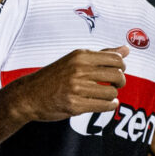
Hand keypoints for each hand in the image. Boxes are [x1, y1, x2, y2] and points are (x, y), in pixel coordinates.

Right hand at [10, 46, 126, 123]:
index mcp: (80, 56)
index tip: (117, 72)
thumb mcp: (75, 60)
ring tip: (105, 95)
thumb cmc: (55, 77)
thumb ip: (101, 55)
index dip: (121, 67)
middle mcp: (79, 70)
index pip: (116, 59)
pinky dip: (109, 106)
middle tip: (115, 84)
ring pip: (111, 92)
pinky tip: (105, 103)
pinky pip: (104, 106)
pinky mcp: (74, 105)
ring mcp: (76, 88)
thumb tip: (125, 49)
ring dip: (112, 95)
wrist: (29, 95)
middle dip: (120, 82)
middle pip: (117, 75)